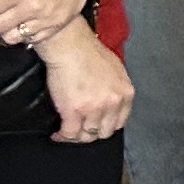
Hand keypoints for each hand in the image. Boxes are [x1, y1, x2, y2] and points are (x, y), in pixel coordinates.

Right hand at [40, 23, 133, 142]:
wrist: (71, 46)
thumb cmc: (90, 52)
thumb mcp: (115, 70)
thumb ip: (116, 89)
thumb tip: (109, 99)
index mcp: (126, 94)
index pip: (119, 122)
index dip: (106, 126)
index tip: (95, 125)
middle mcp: (113, 104)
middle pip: (104, 132)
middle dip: (92, 133)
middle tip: (79, 130)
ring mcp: (94, 109)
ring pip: (87, 135)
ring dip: (76, 135)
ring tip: (66, 132)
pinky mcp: (73, 112)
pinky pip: (69, 133)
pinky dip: (62, 136)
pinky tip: (57, 134)